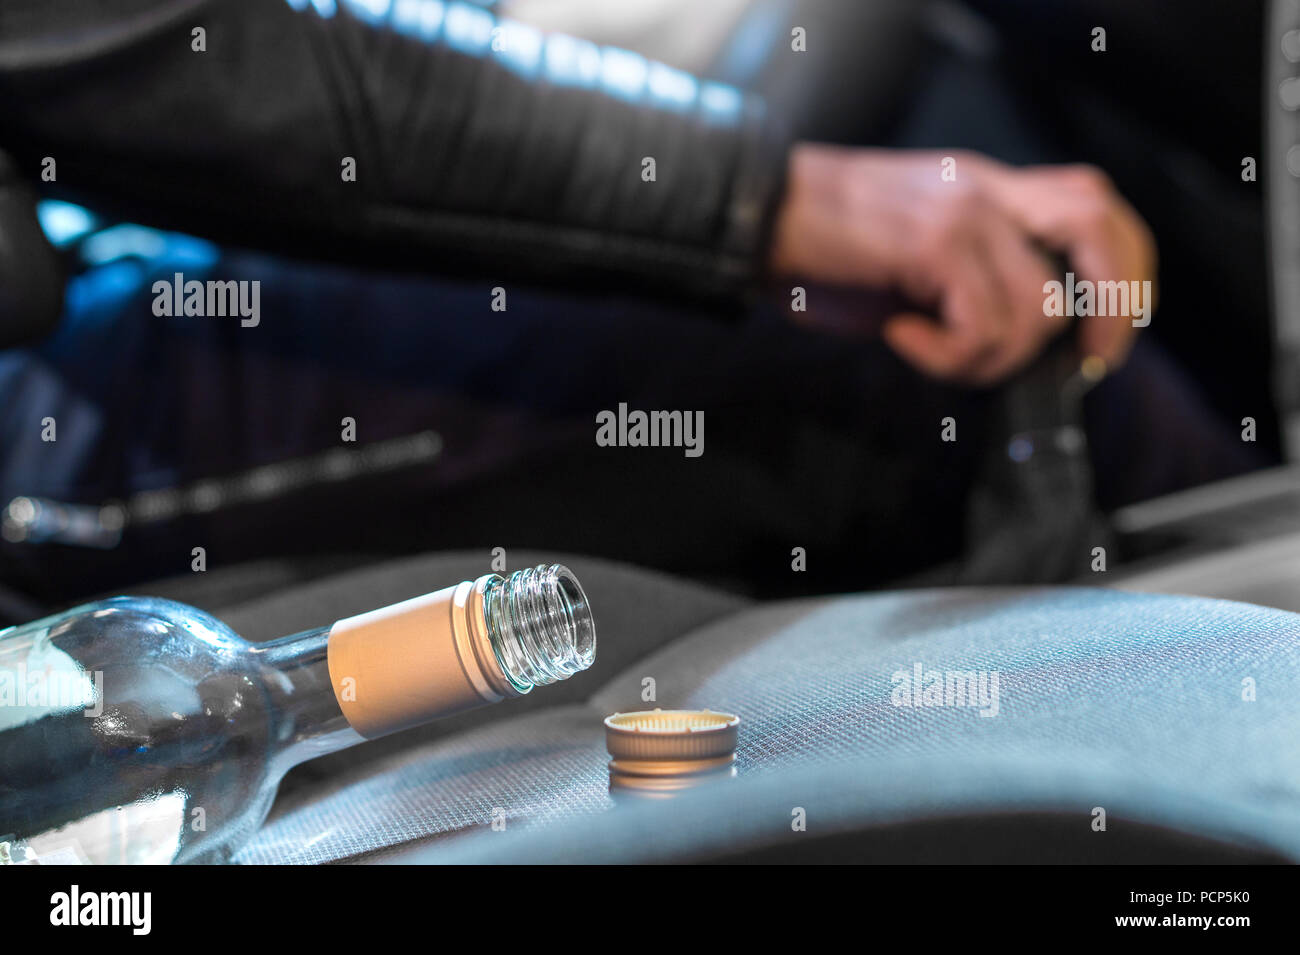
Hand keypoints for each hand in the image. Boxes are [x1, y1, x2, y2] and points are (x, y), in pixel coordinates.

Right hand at [768, 145, 1156, 384]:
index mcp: (986, 188)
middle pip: (1099, 230)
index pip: (1093, 205)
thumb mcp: (911, 257)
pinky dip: (947, 356)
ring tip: (933, 352)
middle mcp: (986, 190)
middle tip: (1084, 365)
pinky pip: (981, 328)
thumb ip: (970, 280)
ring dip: (991, 359)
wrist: (756, 221)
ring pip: (1038, 309)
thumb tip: (1014, 344)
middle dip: (1113, 310)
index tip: (1102, 337)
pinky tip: (903, 338)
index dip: (1121, 272)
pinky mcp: (935, 243)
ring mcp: (964, 212)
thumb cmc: (821, 250)